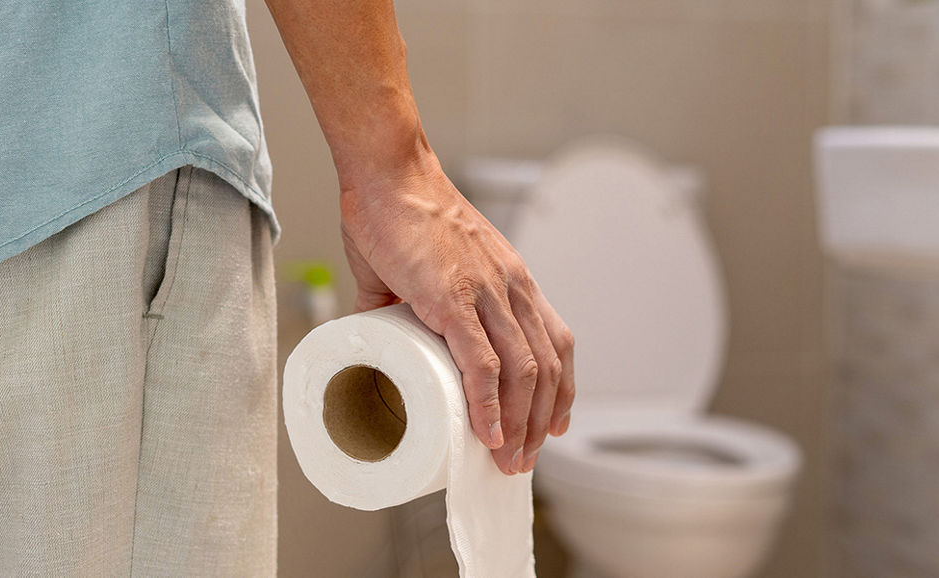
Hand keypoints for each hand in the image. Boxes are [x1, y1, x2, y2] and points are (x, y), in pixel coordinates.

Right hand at [339, 153, 574, 474]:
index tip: (554, 424)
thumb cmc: (397, 212)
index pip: (556, 342)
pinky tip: (486, 433)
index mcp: (511, 280)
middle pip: (548, 367)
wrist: (386, 173)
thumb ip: (403, 304)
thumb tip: (377, 333)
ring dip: (519, 424)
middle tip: (524, 459)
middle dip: (541, 422)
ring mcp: (486, 292)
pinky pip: (483, 362)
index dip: (561, 390)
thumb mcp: (421, 266)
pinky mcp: (452, 298)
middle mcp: (511, 287)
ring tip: (506, 459)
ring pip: (524, 372)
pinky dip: (489, 404)